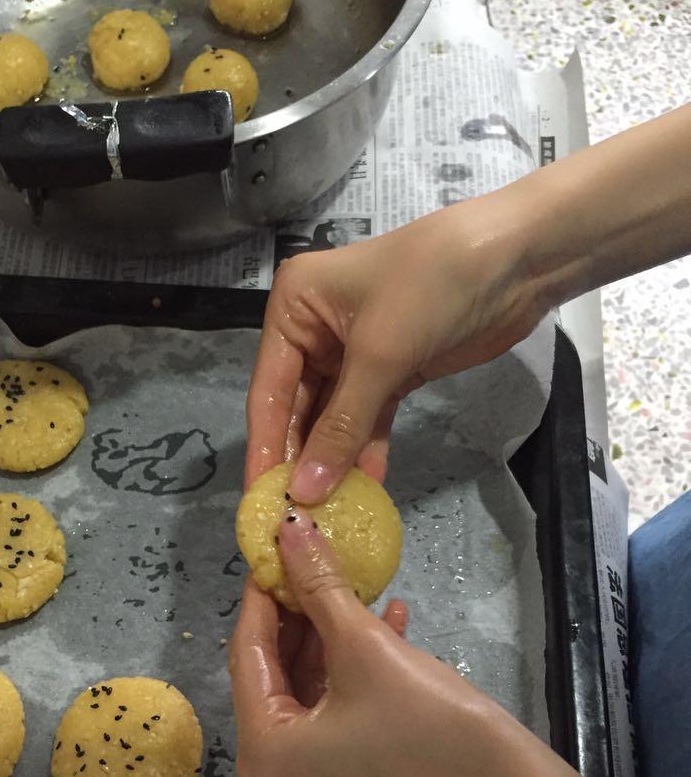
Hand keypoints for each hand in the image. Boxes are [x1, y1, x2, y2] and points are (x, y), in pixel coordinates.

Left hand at [230, 515, 690, 776]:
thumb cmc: (433, 729)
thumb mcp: (368, 647)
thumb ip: (320, 586)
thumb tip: (289, 529)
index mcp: (262, 757)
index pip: (247, 657)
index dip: (262, 595)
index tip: (275, 544)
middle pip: (273, 679)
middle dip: (299, 616)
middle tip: (313, 558)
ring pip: (306, 696)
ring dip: (330, 640)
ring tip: (352, 584)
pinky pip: (333, 721)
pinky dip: (352, 676)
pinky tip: (389, 623)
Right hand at [248, 104, 690, 504]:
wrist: (517, 260)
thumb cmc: (430, 287)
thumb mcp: (379, 356)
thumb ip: (340, 427)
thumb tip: (304, 493)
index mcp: (293, 306)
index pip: (268, 388)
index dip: (265, 445)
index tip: (260, 499)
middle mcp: (314, 328)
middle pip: (297, 407)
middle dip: (299, 458)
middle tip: (294, 516)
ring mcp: (352, 351)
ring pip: (333, 417)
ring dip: (333, 460)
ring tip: (329, 512)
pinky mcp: (390, 369)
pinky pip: (367, 418)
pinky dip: (366, 449)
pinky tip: (366, 487)